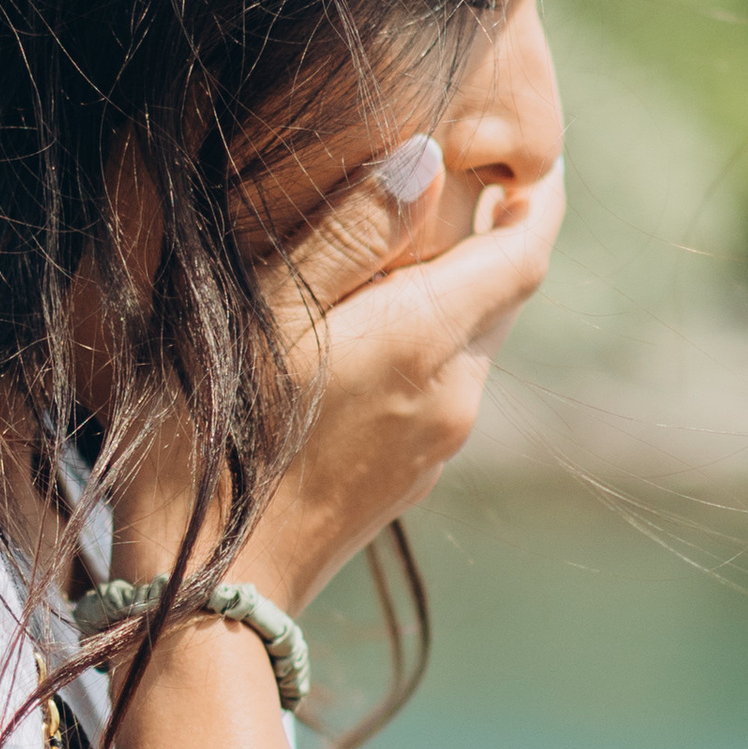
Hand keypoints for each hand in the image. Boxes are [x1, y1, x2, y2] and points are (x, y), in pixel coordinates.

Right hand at [114, 152, 564, 610]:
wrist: (206, 594)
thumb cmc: (213, 440)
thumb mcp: (263, 311)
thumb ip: (348, 230)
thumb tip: (427, 158)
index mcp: (428, 339)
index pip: (525, 251)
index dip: (541, 196)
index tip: (538, 154)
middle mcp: (455, 394)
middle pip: (502, 295)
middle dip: (496, 235)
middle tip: (468, 180)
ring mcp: (435, 446)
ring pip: (470, 343)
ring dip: (453, 292)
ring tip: (403, 249)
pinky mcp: (406, 481)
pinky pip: (439, 389)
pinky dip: (425, 343)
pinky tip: (364, 336)